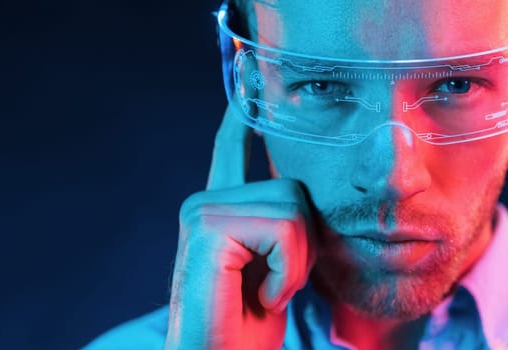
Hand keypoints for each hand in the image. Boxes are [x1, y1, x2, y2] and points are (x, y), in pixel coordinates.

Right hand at [164, 105, 316, 348]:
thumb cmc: (250, 331)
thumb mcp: (280, 272)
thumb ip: (284, 231)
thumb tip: (306, 201)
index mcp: (220, 210)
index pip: (231, 154)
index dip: (239, 126)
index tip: (242, 96)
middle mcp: (204, 202)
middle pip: (295, 189)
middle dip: (304, 247)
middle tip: (274, 285)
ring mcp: (201, 211)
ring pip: (294, 208)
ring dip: (297, 263)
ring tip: (265, 292)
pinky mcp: (206, 227)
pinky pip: (283, 228)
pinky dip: (286, 272)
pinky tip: (260, 297)